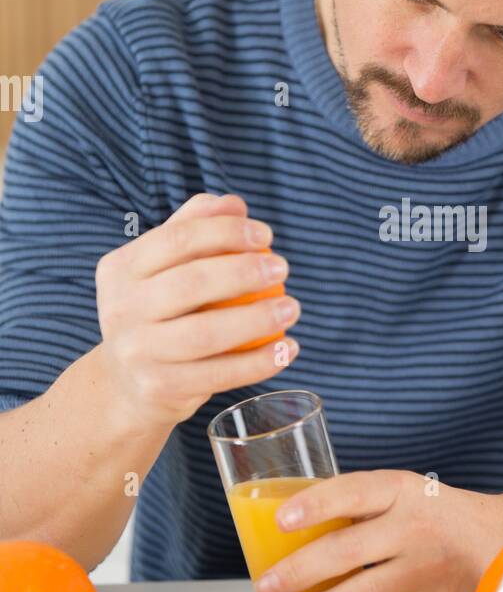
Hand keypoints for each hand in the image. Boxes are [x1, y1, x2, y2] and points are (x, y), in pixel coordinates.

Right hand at [95, 192, 300, 429]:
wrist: (128, 384)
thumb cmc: (158, 312)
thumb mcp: (164, 268)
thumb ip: (194, 227)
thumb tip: (234, 203)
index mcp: (121, 269)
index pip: (177, 239)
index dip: (225, 232)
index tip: (266, 235)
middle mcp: (120, 309)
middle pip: (191, 283)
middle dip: (245, 272)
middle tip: (282, 268)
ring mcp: (137, 352)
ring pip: (206, 333)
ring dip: (259, 319)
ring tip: (293, 308)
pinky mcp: (159, 388)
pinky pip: (219, 374)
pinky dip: (260, 362)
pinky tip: (288, 348)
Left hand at [253, 469, 502, 591]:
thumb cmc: (442, 518)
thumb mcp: (410, 494)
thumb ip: (364, 505)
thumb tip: (293, 527)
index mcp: (405, 492)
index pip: (355, 492)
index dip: (316, 504)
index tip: (281, 519)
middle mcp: (415, 531)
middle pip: (345, 552)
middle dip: (298, 571)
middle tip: (266, 585)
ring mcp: (423, 575)